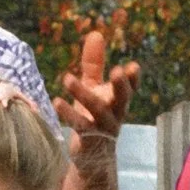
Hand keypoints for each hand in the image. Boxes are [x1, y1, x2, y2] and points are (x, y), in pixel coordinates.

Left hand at [52, 31, 139, 160]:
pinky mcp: (89, 139)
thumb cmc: (93, 116)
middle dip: (121, 85)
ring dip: (83, 94)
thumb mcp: (94, 87)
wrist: (92, 156)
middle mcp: (115, 112)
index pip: (130, 87)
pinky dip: (68, 114)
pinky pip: (80, 125)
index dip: (133, 78)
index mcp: (118, 99)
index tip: (133, 67)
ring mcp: (103, 127)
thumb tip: (96, 33)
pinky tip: (56, 102)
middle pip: (122, 98)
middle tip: (117, 71)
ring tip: (67, 79)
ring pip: (97, 110)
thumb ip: (95, 63)